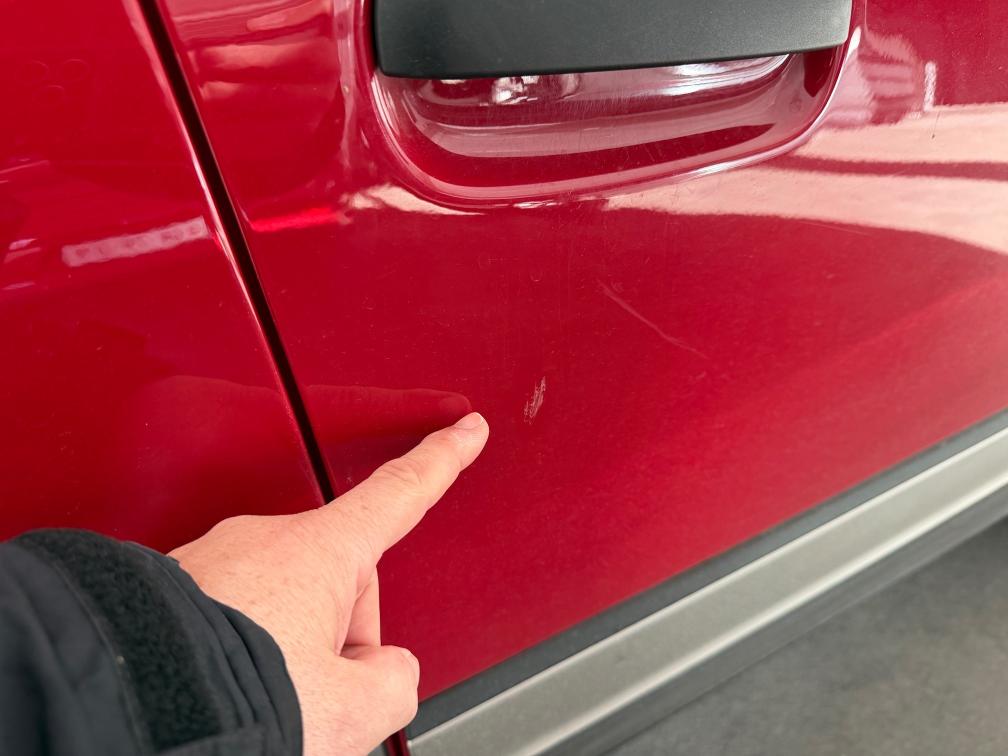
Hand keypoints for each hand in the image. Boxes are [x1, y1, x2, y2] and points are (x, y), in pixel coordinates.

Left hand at [170, 412, 488, 754]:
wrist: (123, 710)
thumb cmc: (230, 697)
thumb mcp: (348, 708)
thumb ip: (393, 681)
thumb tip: (382, 673)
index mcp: (321, 553)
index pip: (400, 493)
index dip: (440, 462)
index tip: (462, 430)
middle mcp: (264, 542)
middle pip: (340, 578)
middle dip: (342, 635)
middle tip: (319, 695)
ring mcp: (212, 560)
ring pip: (283, 603)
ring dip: (288, 650)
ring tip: (263, 700)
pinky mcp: (170, 587)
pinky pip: (231, 611)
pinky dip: (240, 649)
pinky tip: (227, 687)